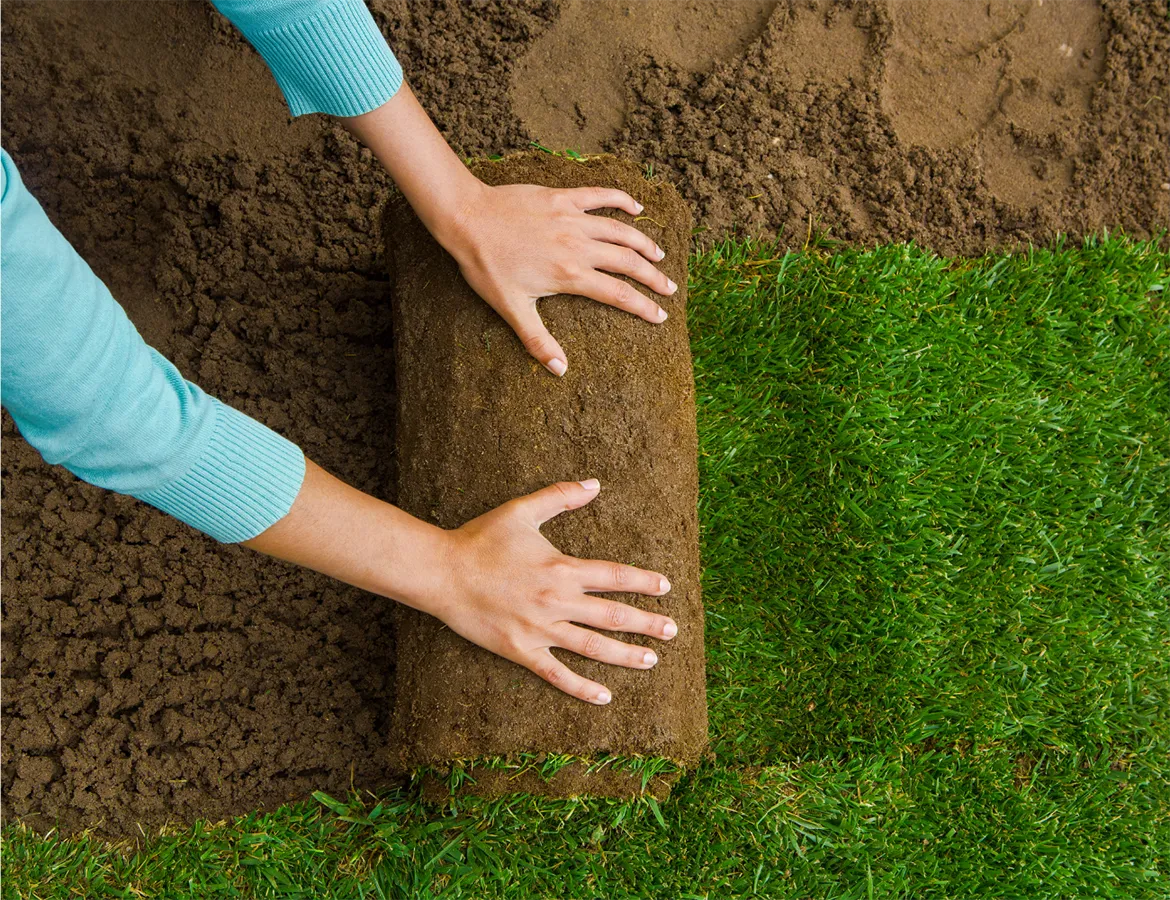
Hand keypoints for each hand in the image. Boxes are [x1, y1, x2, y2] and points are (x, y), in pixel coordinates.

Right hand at [428, 478, 677, 703]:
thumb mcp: (521, 510)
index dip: (643, 582)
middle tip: (672, 630)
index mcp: (561, 568)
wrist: (442, 572)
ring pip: (593, 647)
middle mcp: (557, 601)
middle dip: (647, 624)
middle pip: (613, 616)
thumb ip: (560, 497)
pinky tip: (605, 697)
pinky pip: (557, 674)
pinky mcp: (521, 650)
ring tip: (652, 660)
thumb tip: (594, 484)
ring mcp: (540, 629)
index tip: (665, 587)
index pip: (614, 576)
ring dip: (626, 655)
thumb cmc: (480, 539)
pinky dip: (582, 688)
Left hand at [441, 182, 677, 375]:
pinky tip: (636, 207)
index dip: (643, 307)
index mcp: (570, 275)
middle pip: (628, 263)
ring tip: (659, 256)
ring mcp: (573, 219)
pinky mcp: (563, 198)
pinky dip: (621, 200)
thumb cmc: (486, 266)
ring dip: (643, 243)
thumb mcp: (511, 308)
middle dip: (652, 278)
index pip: (617, 294)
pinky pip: (600, 196)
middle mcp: (578, 246)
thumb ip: (538, 340)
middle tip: (670, 289)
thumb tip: (559, 370)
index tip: (660, 317)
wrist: (467, 219)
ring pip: (620, 231)